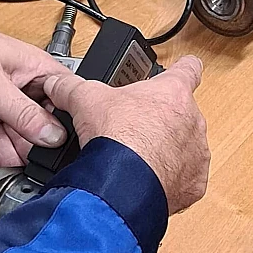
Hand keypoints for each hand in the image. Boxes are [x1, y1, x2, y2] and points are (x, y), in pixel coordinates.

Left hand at [0, 10, 69, 166]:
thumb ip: (24, 114)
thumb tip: (53, 136)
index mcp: (35, 66)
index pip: (65, 97)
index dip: (68, 121)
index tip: (66, 145)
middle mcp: (22, 82)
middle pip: (41, 119)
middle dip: (37, 141)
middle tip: (38, 164)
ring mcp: (0, 97)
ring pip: (17, 130)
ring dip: (17, 147)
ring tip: (21, 168)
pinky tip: (3, 160)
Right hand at [44, 56, 209, 214]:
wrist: (123, 184)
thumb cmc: (116, 138)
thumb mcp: (87, 100)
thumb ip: (72, 86)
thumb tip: (56, 83)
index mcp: (172, 92)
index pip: (189, 68)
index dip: (183, 68)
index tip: (181, 70)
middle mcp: (192, 120)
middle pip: (182, 112)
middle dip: (162, 120)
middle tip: (138, 128)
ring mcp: (196, 153)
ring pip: (186, 146)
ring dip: (168, 151)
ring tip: (141, 158)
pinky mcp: (193, 184)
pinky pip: (185, 178)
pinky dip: (171, 179)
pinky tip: (149, 180)